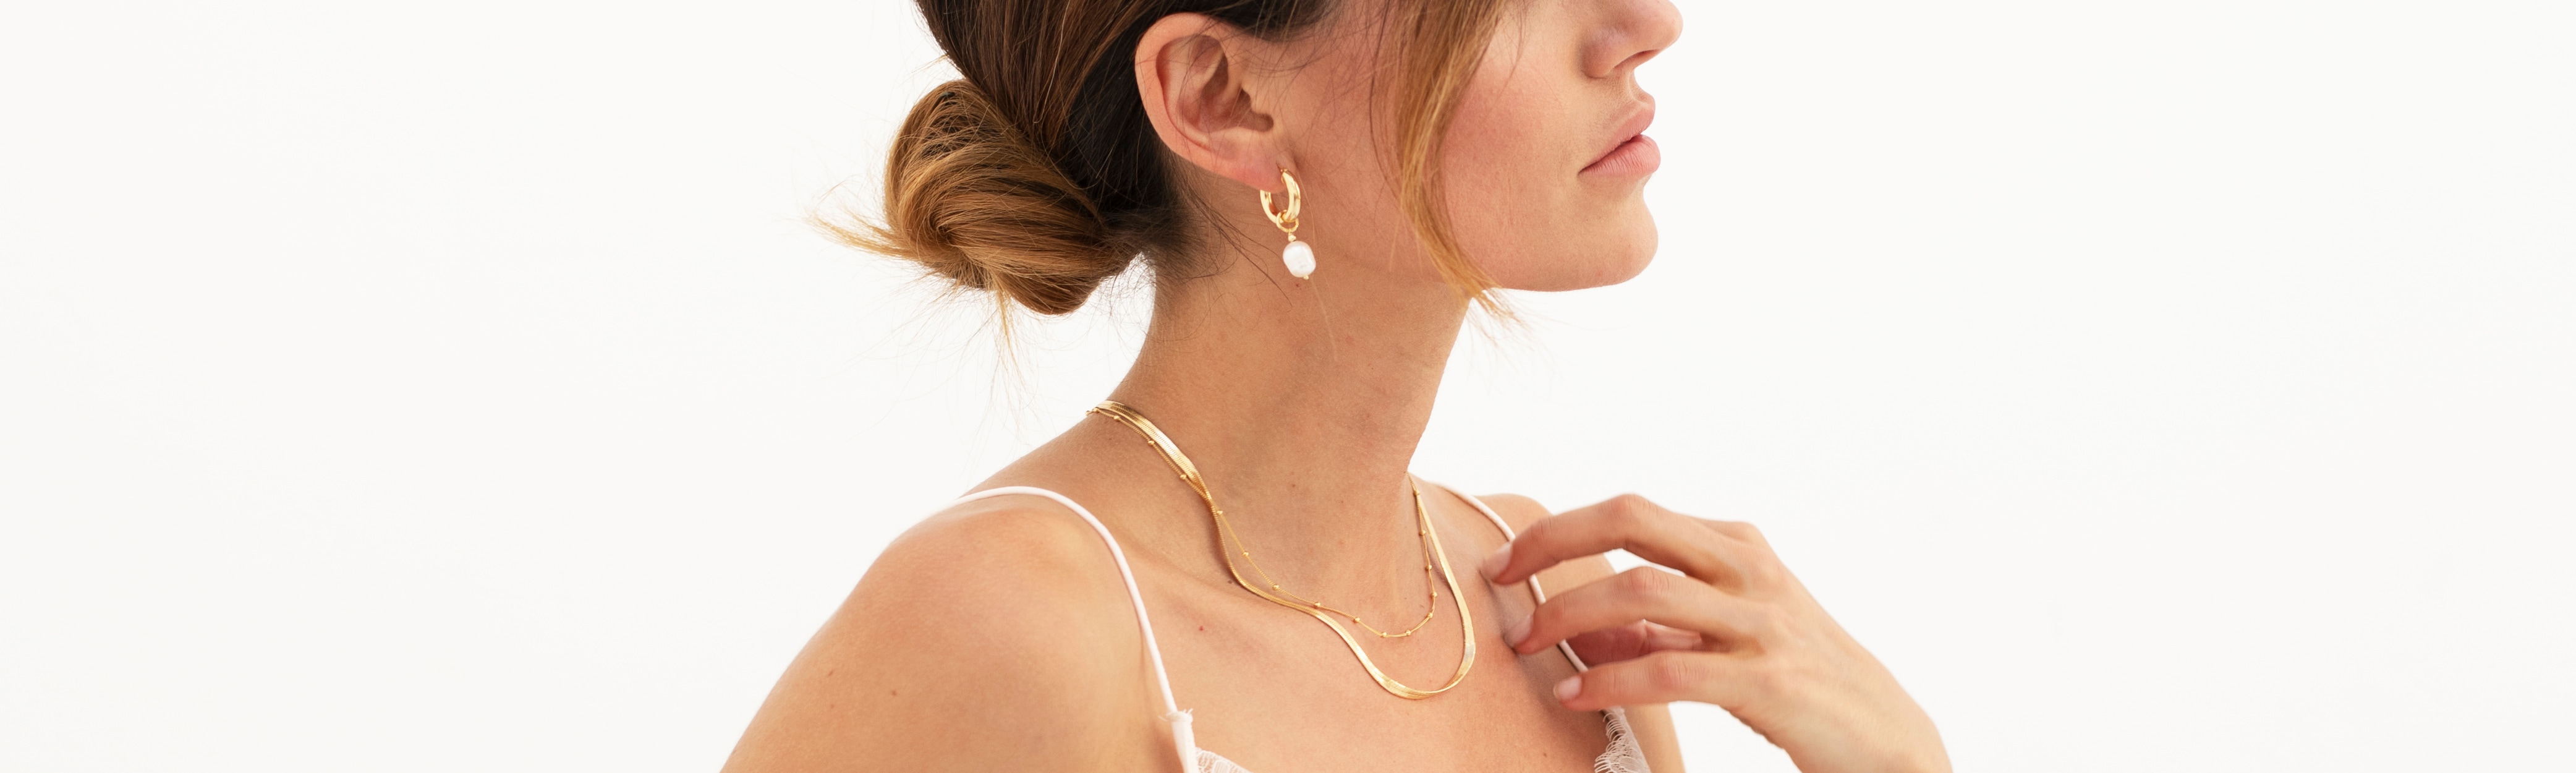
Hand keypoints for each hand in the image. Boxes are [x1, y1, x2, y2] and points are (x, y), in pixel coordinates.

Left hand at [1481, 495, 1949, 772]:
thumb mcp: (1726, 636)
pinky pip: (1670, 667)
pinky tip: (1575, 692)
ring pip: (1643, 589)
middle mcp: (1750, 568)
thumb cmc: (1798, 681)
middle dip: (1553, 542)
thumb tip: (1577, 628)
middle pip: (1633, 520)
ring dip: (1570, 614)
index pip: (1631, 511)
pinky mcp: (1768, 679)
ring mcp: (1762, 620)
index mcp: (1737, 545)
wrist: (1885, 737)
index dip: (1559, 528)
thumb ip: (1657, 628)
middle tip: (1500, 577)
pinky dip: (1611, 677)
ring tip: (1530, 642)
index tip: (1507, 559)